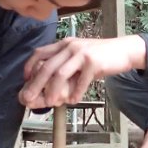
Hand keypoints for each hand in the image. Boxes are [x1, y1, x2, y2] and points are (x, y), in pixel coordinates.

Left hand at [19, 35, 146, 108]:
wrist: (123, 50)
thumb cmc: (99, 56)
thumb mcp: (78, 56)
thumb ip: (65, 64)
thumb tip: (49, 84)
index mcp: (63, 44)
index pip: (39, 53)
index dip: (29, 67)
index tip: (25, 81)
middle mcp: (70, 46)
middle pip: (46, 66)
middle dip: (35, 84)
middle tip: (28, 99)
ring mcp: (81, 53)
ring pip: (60, 73)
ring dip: (53, 90)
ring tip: (51, 102)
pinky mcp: (93, 62)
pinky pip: (81, 80)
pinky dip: (76, 92)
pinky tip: (73, 100)